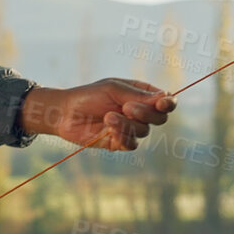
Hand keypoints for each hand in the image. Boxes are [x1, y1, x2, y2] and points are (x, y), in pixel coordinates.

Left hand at [20, 80, 175, 150]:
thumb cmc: (89, 95)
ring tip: (108, 116)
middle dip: (146, 113)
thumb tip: (165, 98)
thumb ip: (139, 96)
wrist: (65, 112)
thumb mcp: (114, 89)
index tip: (162, 103)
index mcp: (141, 95)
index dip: (168, 103)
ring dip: (128, 124)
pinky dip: (123, 136)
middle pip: (160, 118)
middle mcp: (139, 112)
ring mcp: (130, 128)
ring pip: (144, 131)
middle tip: (127, 107)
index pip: (165, 101)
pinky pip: (132, 144)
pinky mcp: (119, 142)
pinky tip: (109, 129)